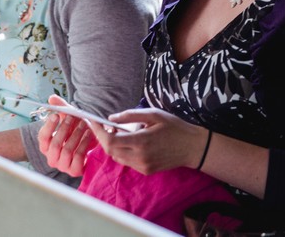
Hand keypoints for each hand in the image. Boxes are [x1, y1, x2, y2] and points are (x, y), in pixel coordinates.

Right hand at [37, 95, 98, 175]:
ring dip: (76, 135)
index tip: (57, 114)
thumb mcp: (68, 118)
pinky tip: (89, 135)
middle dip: (65, 129)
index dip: (49, 126)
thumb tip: (52, 98)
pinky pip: (78, 158)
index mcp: (46, 146)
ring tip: (84, 124)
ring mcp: (62, 166)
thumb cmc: (74, 130)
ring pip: (67, 151)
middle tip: (74, 117)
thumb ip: (60, 108)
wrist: (89, 143)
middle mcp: (51, 158)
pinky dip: (84, 145)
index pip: (43, 137)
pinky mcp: (74, 171)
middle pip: (55, 144)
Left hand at [92, 107, 208, 175]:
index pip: (110, 140)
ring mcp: (142, 166)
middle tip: (103, 125)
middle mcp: (139, 157)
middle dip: (102, 137)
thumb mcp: (154, 114)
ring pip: (117, 157)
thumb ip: (130, 116)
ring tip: (118, 131)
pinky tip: (130, 141)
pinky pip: (126, 161)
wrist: (192, 147)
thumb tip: (111, 118)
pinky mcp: (145, 171)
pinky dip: (122, 151)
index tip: (92, 121)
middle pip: (110, 150)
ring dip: (112, 145)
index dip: (97, 131)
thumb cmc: (174, 127)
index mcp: (140, 141)